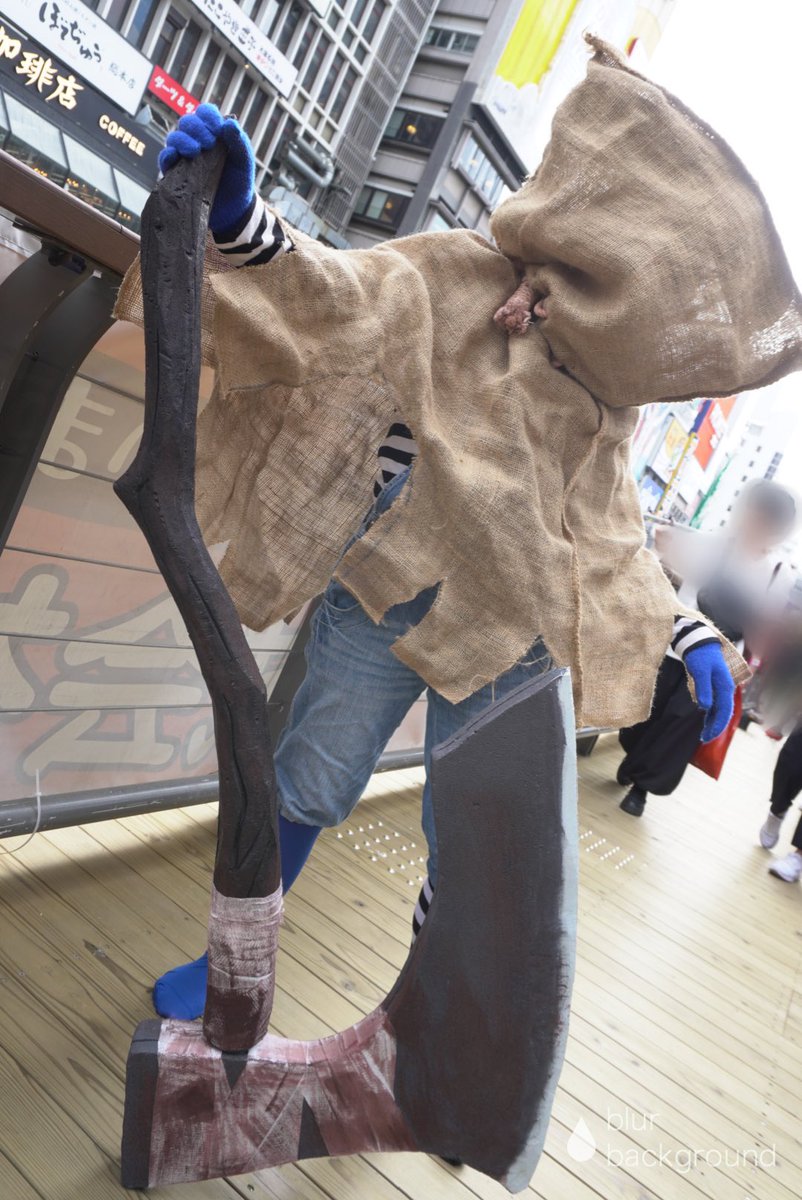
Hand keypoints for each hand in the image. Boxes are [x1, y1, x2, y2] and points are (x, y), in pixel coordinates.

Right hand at [158, 104, 254, 233]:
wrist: (233, 211)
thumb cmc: (239, 182)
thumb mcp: (244, 162)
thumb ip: (239, 142)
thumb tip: (229, 123)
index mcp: (213, 133)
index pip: (205, 113)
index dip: (208, 116)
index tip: (217, 129)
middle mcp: (197, 141)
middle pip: (187, 122)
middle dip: (196, 128)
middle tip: (208, 143)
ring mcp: (185, 156)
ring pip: (174, 138)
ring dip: (182, 140)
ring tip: (195, 151)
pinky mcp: (176, 173)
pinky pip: (165, 158)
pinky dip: (168, 155)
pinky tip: (176, 157)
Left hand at [684, 642, 734, 742]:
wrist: (699, 643)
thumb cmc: (700, 656)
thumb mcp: (700, 671)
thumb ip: (704, 689)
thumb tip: (705, 707)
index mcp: (725, 686)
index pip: (724, 711)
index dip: (717, 725)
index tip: (708, 735)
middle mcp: (726, 689)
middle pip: (723, 713)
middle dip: (715, 727)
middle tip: (703, 739)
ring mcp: (721, 688)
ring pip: (720, 710)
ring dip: (713, 722)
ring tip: (703, 734)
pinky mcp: (714, 687)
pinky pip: (715, 705)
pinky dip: (710, 714)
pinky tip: (705, 721)